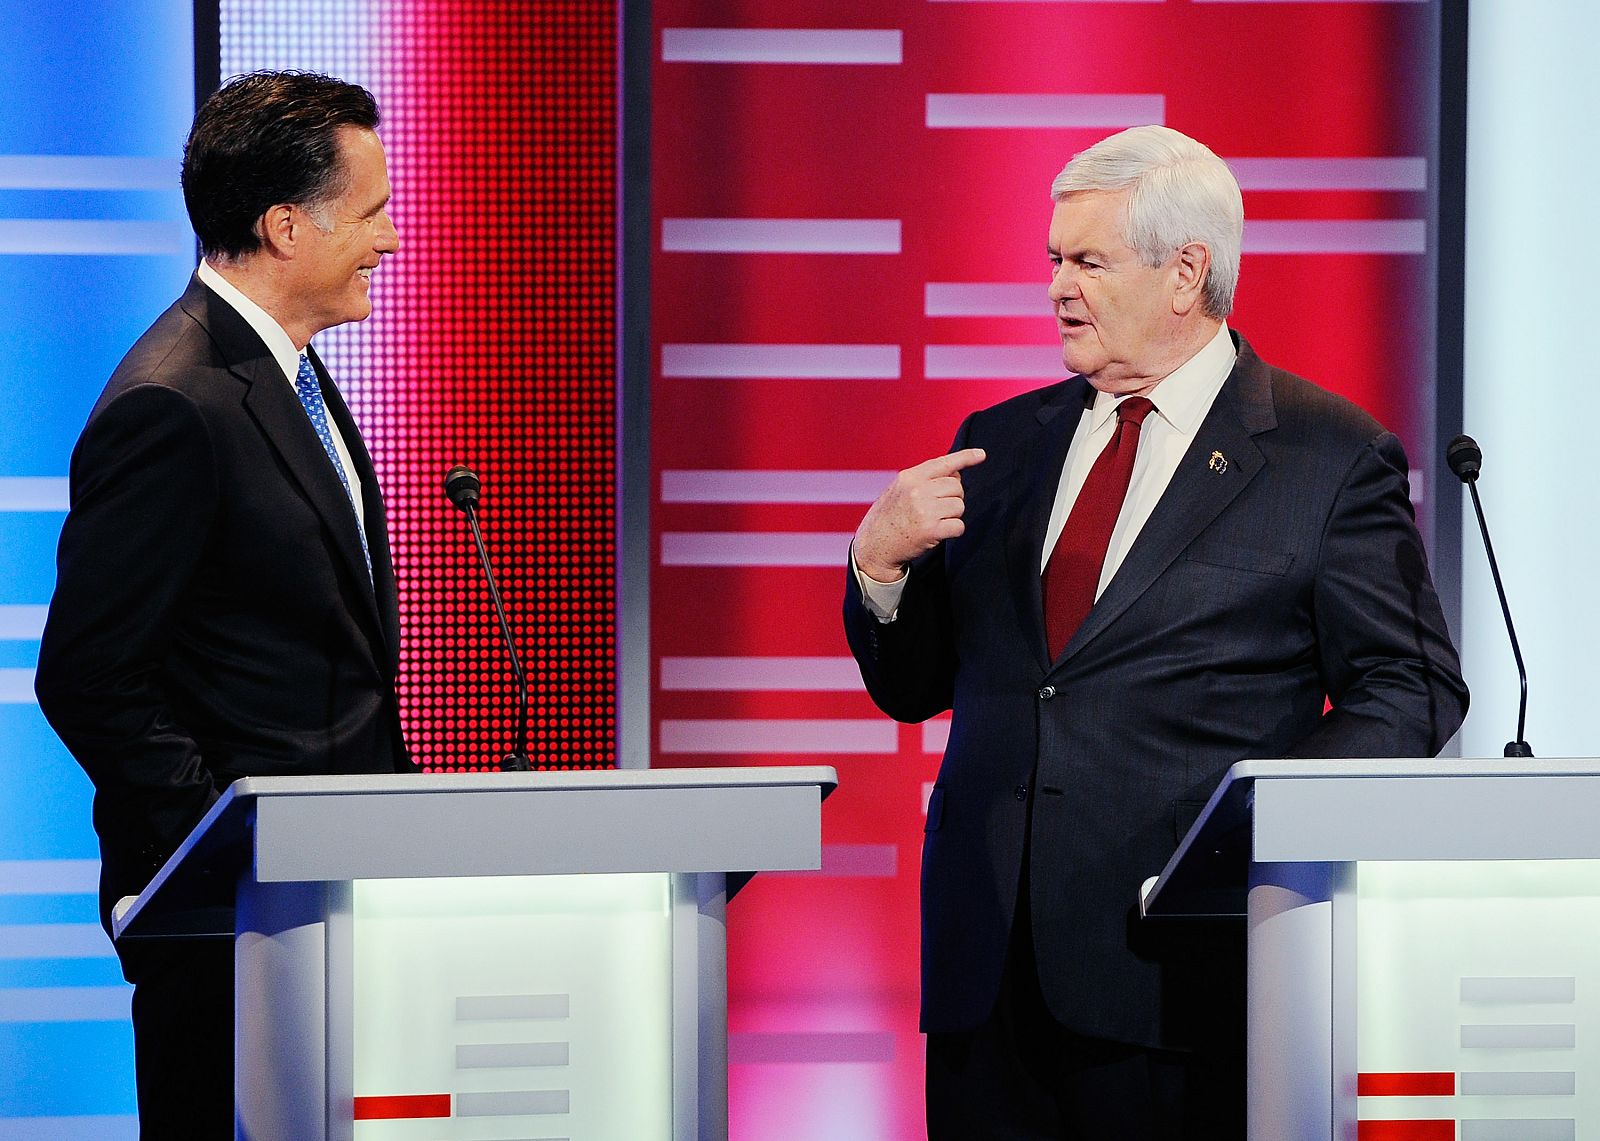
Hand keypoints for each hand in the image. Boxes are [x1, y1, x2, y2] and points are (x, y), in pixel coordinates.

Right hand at [853, 448, 986, 581]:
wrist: (874, 545)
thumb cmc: (889, 516)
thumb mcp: (900, 489)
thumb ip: (924, 479)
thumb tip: (956, 473)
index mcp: (910, 477)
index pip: (944, 463)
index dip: (965, 457)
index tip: (981, 455)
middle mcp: (918, 490)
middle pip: (957, 487)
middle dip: (953, 497)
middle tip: (937, 508)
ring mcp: (925, 510)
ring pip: (959, 506)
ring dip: (952, 515)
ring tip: (934, 520)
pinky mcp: (931, 530)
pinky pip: (959, 526)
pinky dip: (953, 531)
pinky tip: (938, 533)